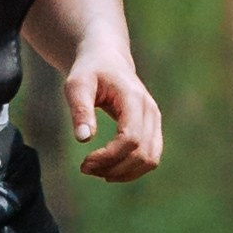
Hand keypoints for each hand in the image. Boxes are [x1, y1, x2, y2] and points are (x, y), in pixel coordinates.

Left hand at [66, 47, 162, 180]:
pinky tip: (108, 169)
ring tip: (96, 170)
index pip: (131, 138)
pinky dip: (131, 169)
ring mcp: (155, 120)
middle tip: (85, 167)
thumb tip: (83, 139)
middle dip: (114, 167)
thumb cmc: (89, 71)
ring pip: (150, 160)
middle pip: (142, 153)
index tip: (85, 163)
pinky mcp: (153, 129)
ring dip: (123, 173)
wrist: (107, 59)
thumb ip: (80, 109)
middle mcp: (150, 110)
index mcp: (134, 98)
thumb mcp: (77, 85)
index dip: (109, 157)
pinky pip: (150, 158)